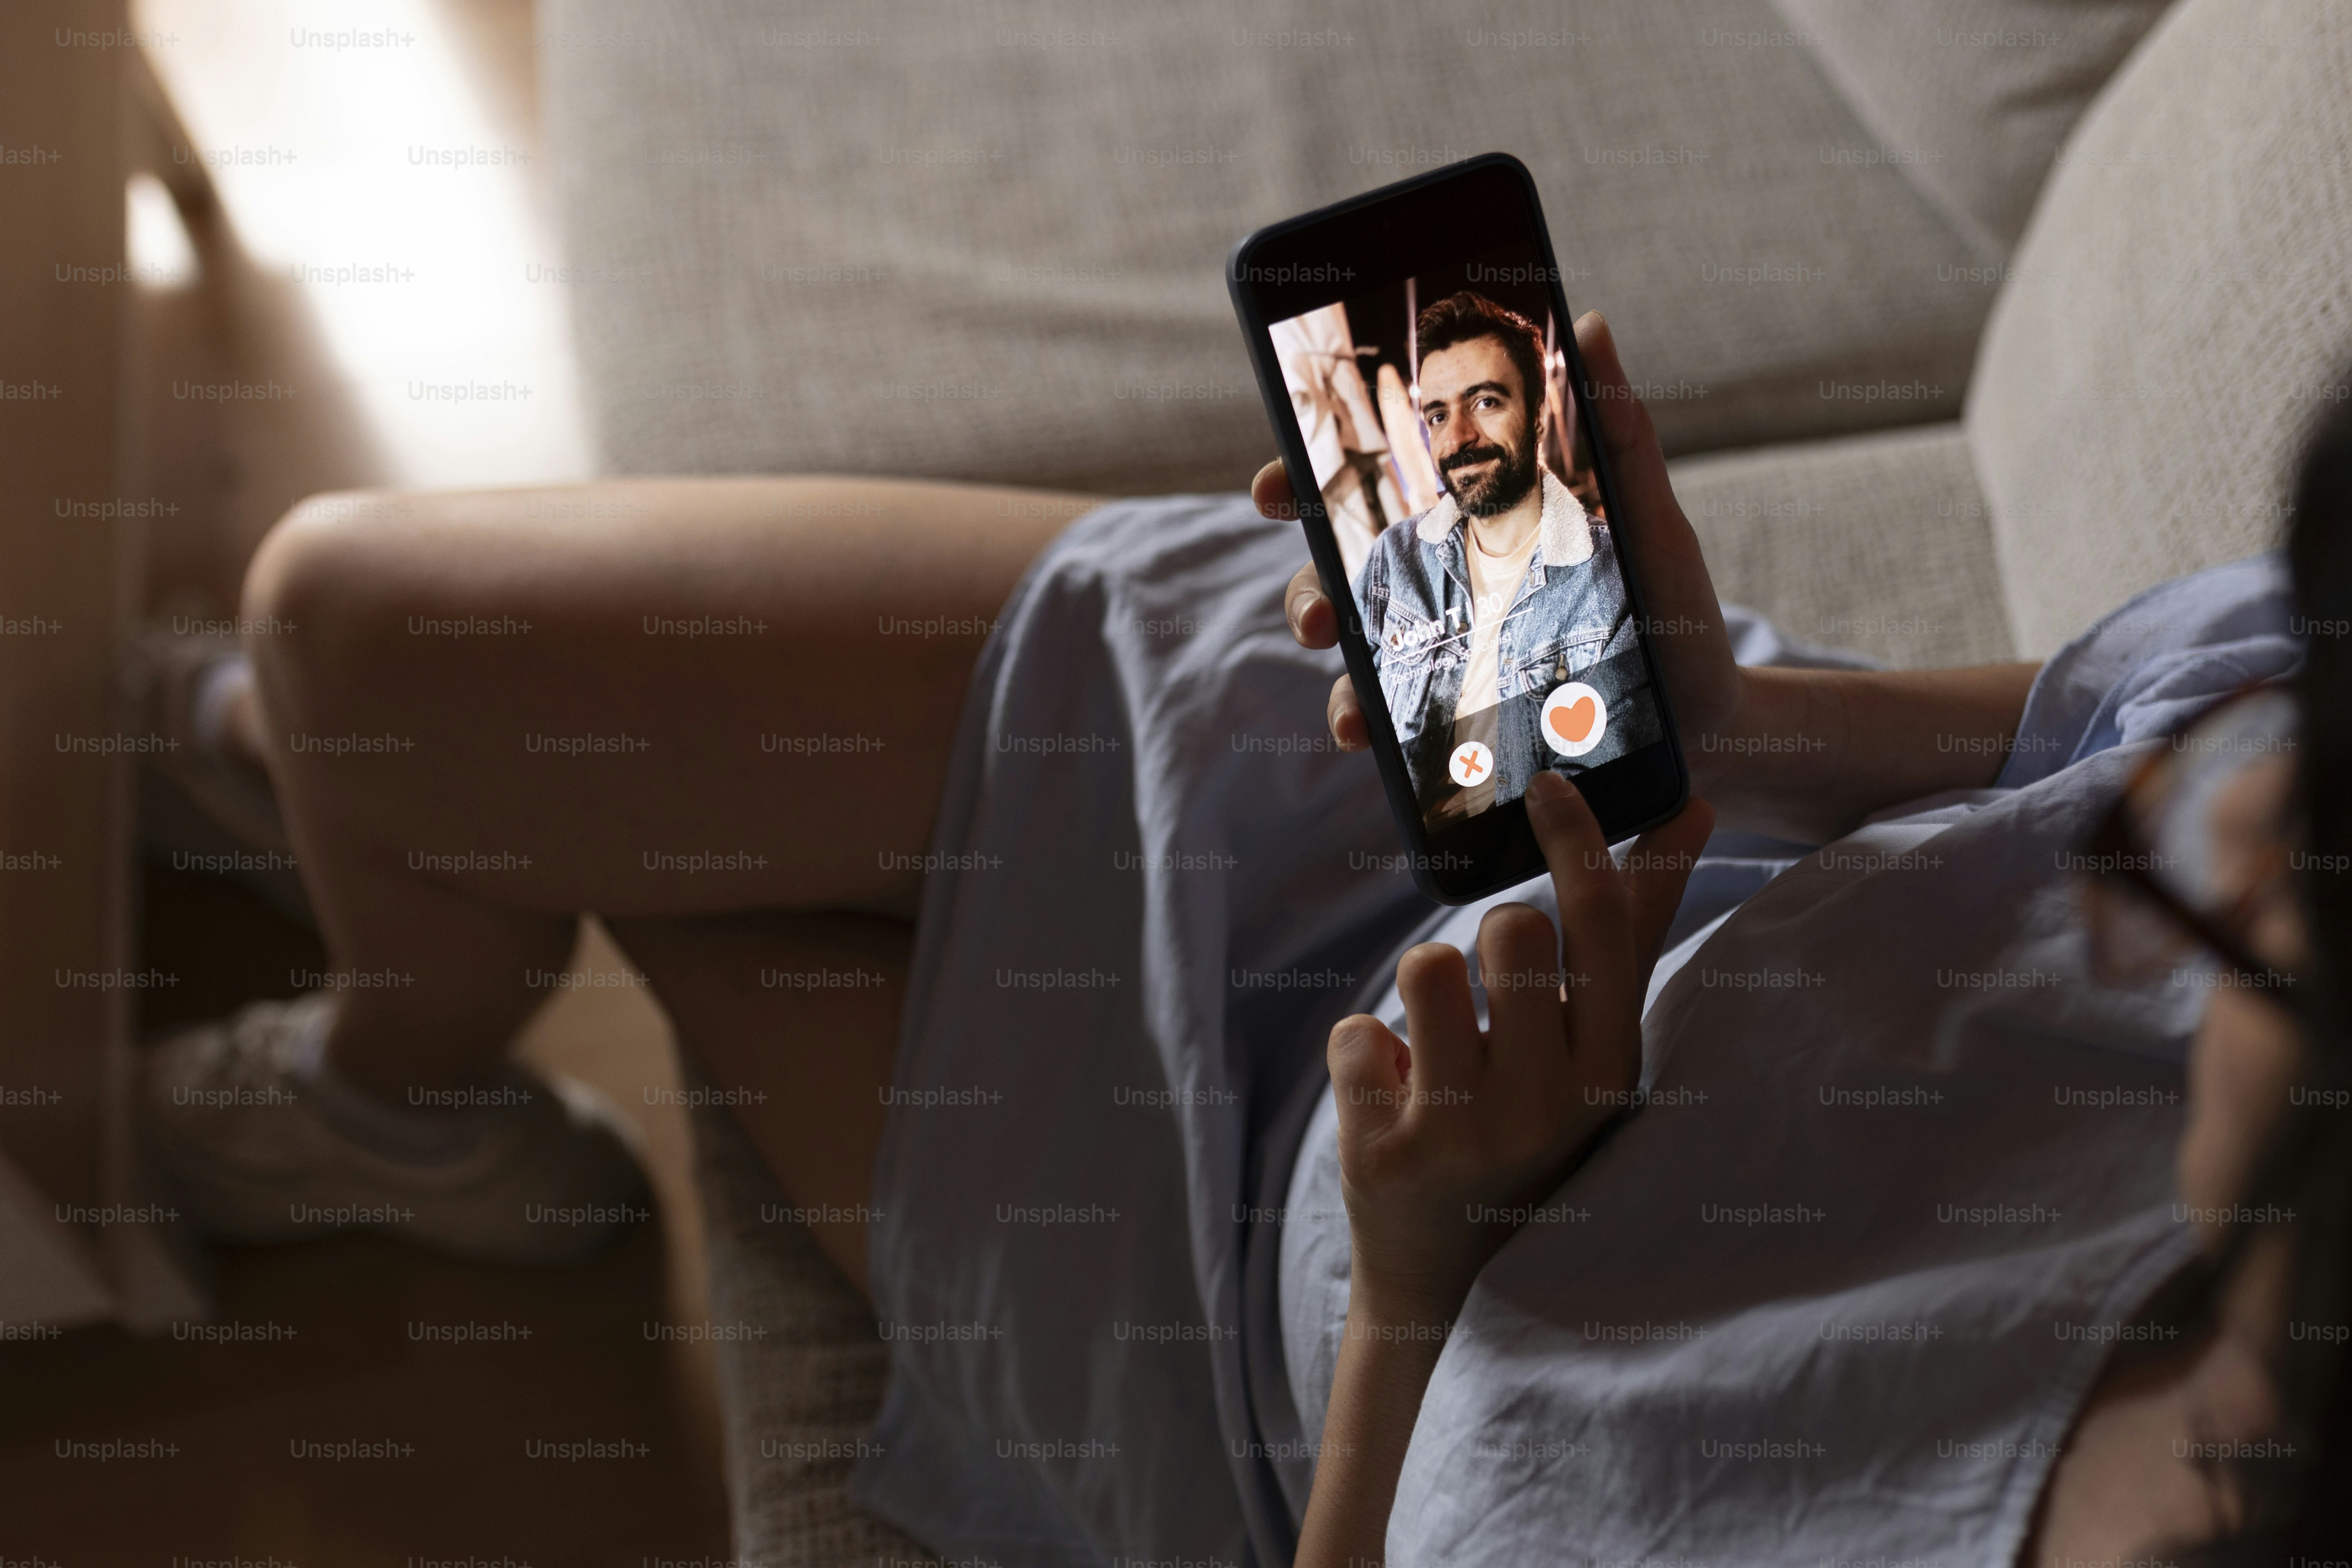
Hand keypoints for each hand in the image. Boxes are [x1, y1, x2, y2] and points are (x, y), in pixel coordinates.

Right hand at [1257, 311, 1745, 781]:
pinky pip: (1403, 733)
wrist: (1711, 721)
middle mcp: (1445, 596)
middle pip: (1340, 585)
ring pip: (1359, 667)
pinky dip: (1378, 735)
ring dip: (1340, 687)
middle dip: (1308, 598)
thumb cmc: (1679, 614)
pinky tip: (1377, 745)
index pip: (1368, 498)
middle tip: (1318, 621)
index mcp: (1469, 531)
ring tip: (1355, 716)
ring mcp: (1450, 662)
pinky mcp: (1466, 728)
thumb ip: (1620, 430)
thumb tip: (1588, 324)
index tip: (1273, 488)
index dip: (1302, 482)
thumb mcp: (1652, 521)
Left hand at [1327, 772, 1714, 1324]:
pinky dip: (1366, 1050)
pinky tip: (1394, 1095)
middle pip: (1510, 929)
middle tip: (1491, 998)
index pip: (1601, 922)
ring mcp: (1464, 1132)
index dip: (1575, 836)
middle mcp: (1547, 1102)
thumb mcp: (1596, 1046)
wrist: (1451, 1282)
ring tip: (1439, 1045)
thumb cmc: (1536, 1133)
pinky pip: (1356, 1030)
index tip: (1547, 782)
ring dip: (1423, 989)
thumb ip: (1634, 928)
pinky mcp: (1384, 1154)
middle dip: (1489, 940)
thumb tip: (1691, 807)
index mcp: (1611, 1069)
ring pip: (1426, 965)